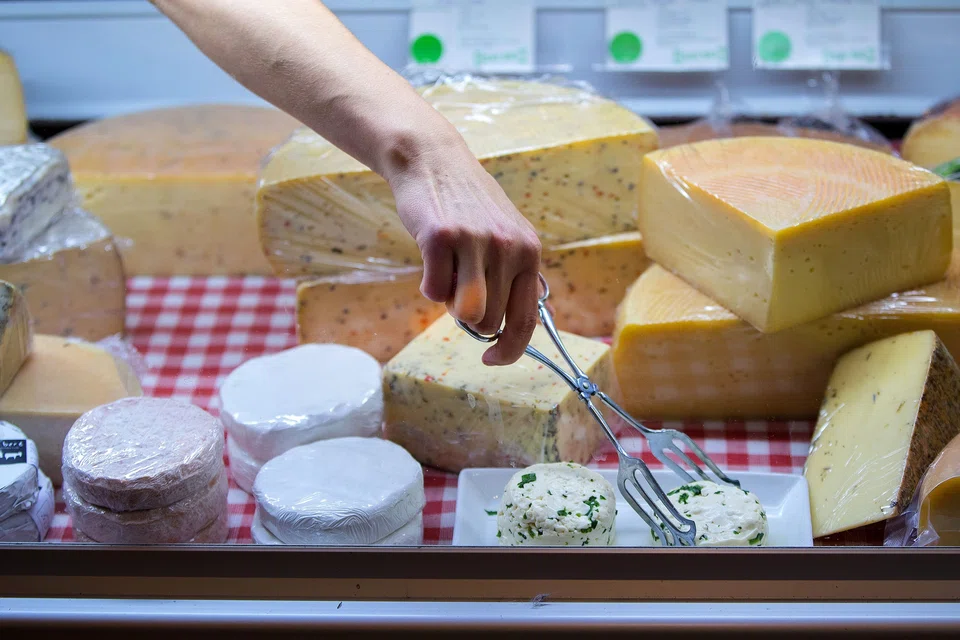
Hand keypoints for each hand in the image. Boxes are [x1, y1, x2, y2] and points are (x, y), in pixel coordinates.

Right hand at [387, 134, 541, 365]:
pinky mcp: (441, 238)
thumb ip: (512, 277)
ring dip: (451, 302)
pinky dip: (429, 285)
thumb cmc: (467, 204)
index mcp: (529, 251)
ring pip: (466, 312)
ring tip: (449, 272)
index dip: (509, 349)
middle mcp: (509, 247)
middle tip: (460, 283)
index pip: (526, 318)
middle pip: (490, 321)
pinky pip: (434, 293)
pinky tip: (431, 257)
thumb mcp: (505, 234)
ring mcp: (476, 242)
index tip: (491, 359)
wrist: (432, 159)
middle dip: (471, 314)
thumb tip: (512, 327)